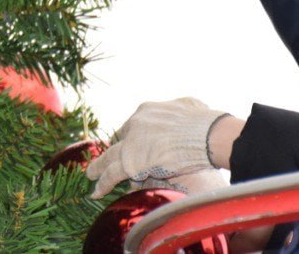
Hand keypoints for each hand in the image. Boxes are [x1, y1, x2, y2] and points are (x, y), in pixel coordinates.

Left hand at [86, 98, 234, 198]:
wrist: (207, 133)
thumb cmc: (205, 122)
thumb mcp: (190, 107)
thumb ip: (182, 111)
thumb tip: (189, 112)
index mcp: (147, 110)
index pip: (134, 127)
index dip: (132, 138)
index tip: (130, 145)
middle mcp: (135, 123)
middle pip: (119, 139)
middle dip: (114, 150)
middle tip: (104, 158)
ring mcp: (131, 142)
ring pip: (110, 156)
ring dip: (99, 166)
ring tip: (91, 174)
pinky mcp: (131, 160)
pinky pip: (113, 173)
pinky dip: (104, 183)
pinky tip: (97, 191)